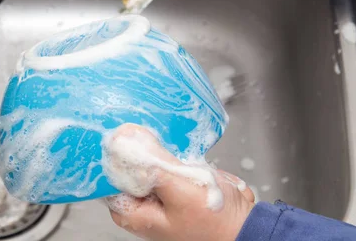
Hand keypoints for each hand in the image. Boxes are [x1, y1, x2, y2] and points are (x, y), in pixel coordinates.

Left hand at [104, 124, 254, 240]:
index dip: (115, 150)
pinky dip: (171, 152)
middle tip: (148, 131)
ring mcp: (158, 193)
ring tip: (168, 144)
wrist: (246, 225)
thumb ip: (149, 165)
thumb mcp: (179, 187)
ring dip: (156, 148)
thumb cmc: (214, 220)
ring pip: (146, 160)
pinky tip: (178, 148)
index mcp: (131, 211)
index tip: (123, 131)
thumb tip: (122, 140)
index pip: (109, 175)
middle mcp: (141, 204)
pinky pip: (164, 160)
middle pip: (127, 165)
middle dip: (139, 147)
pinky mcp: (174, 184)